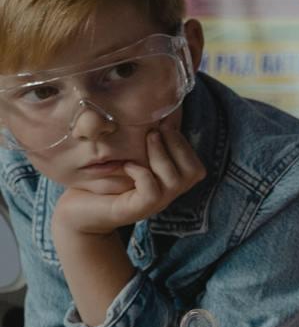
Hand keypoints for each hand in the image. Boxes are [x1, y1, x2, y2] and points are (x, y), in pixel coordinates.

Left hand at [52, 129, 205, 236]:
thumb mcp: (127, 158)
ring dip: (161, 155)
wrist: (76, 212)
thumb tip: (155, 115)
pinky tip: (127, 165)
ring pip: (175, 181)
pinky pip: (151, 192)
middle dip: (178, 146)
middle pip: (194, 173)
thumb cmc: (100, 181)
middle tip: (156, 129)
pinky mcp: (136, 210)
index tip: (165, 122)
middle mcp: (167, 195)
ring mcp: (153, 204)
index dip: (184, 143)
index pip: (195, 166)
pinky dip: (142, 174)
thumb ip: (144, 146)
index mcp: (168, 183)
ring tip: (146, 139)